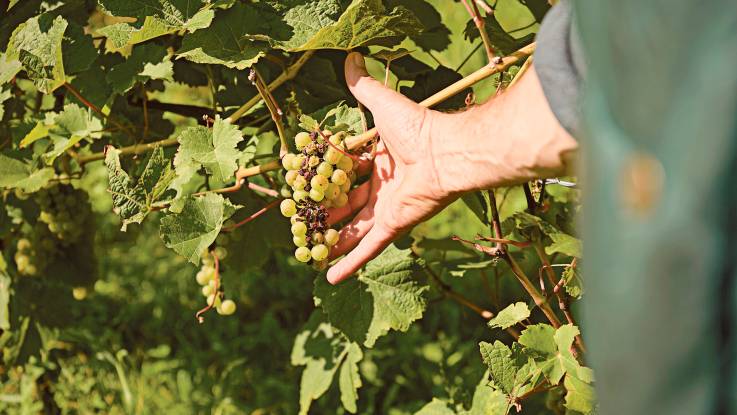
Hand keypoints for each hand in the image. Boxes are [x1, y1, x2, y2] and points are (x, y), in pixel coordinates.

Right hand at [325, 52, 576, 283]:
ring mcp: (387, 210)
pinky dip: (350, 263)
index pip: (346, 171)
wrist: (446, 153)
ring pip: (353, 229)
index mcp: (380, 160)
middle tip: (300, 218)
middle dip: (325, 213)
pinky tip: (330, 277)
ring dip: (331, 240)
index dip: (325, 176)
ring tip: (307, 249)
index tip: (304, 181)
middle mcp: (383, 187)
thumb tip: (351, 57)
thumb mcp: (383, 105)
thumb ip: (364, 86)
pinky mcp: (392, 227)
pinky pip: (368, 248)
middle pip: (346, 204)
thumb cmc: (417, 127)